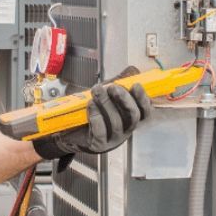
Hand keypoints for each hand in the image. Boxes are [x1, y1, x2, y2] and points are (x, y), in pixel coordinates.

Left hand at [33, 82, 150, 158]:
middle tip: (113, 87)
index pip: (145, 111)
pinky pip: (101, 132)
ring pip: (116, 123)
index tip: (136, 85)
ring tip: (96, 91)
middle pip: (133, 116)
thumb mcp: (107, 97)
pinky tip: (91, 106)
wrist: (70, 131)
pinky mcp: (98, 144)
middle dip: (124, 99)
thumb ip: (119, 85)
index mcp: (129, 119)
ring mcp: (113, 139)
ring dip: (106, 104)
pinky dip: (96, 117)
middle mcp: (125, 130)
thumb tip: (131, 71)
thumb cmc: (92, 113)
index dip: (143, 99)